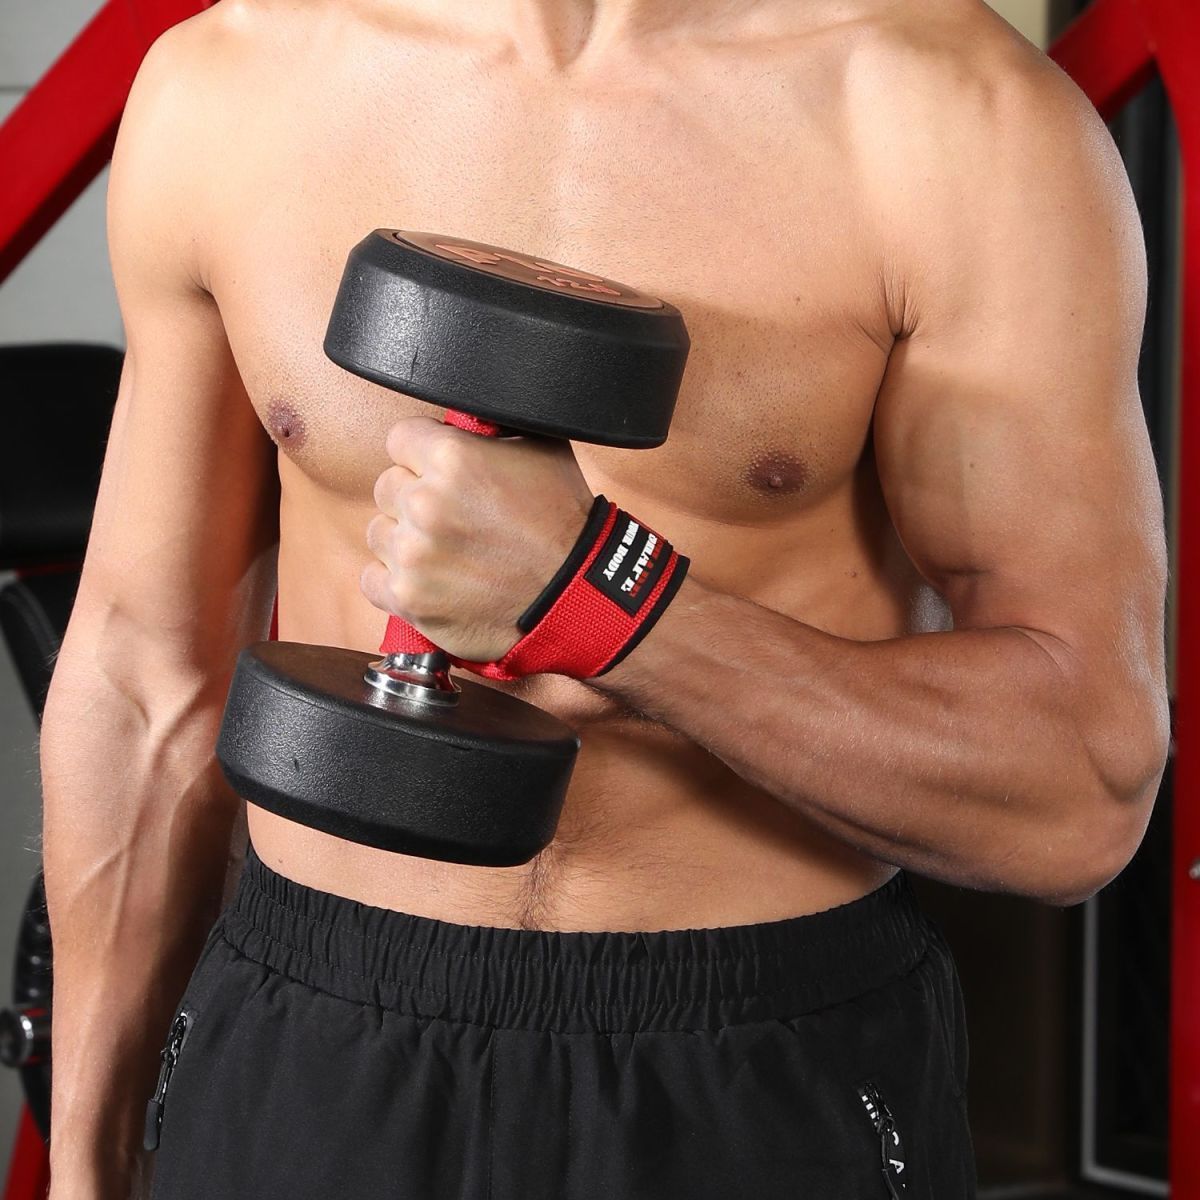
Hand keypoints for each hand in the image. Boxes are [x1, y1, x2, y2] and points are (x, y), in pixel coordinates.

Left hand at [362, 416, 593, 660]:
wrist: (575, 594)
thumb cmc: (563, 521)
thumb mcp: (543, 447)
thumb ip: (495, 423)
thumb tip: (474, 404)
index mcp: (452, 457)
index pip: (401, 438)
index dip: (423, 453)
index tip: (442, 473)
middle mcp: (425, 503)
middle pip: (387, 486)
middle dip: (415, 497)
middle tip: (454, 517)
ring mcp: (412, 555)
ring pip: (378, 532)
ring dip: (404, 540)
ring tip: (447, 551)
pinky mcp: (408, 599)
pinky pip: (372, 580)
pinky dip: (395, 582)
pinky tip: (430, 579)